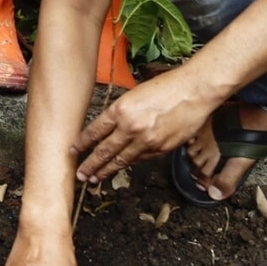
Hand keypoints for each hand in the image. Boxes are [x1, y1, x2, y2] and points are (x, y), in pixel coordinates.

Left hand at [70, 71, 217, 183]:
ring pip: (121, 160)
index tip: (73, 151)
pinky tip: (122, 167)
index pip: (94, 131)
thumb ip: (121, 113)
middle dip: (90, 165)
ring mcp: (146, 141)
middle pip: (104, 151)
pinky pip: (141, 159)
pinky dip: (130, 163)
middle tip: (81, 175)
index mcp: (120, 110)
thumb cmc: (165, 87)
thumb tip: (109, 128)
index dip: (82, 143)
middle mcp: (131, 128)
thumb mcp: (134, 95)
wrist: (193, 92)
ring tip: (96, 178)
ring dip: (107, 170)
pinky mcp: (161, 149)